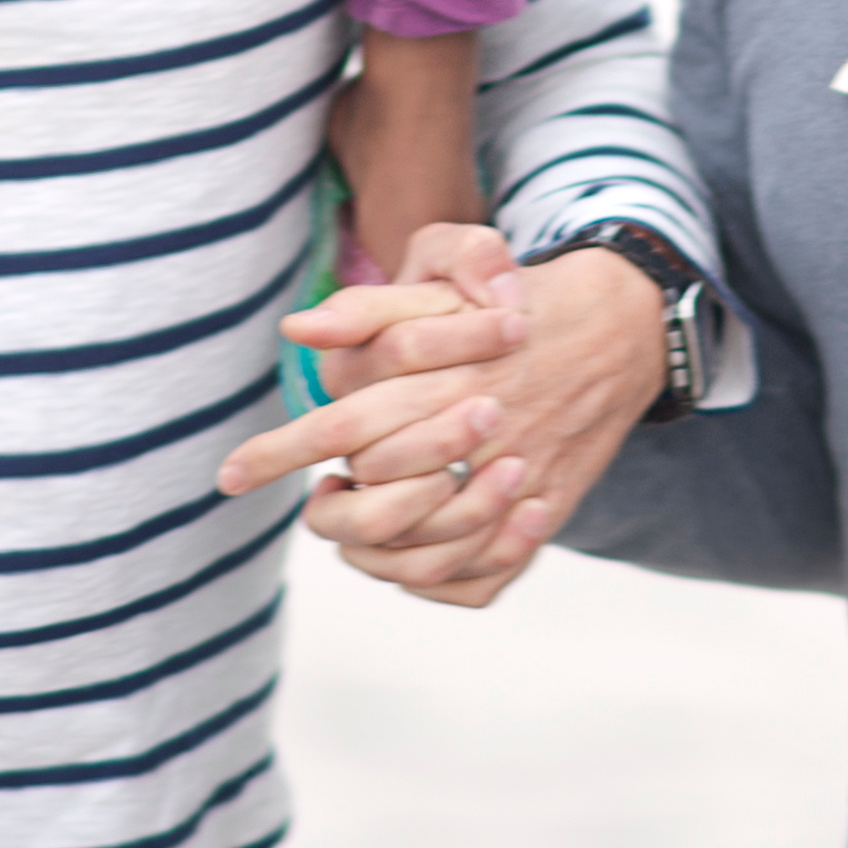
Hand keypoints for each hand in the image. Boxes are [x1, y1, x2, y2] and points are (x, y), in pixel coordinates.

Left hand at [218, 225, 667, 610]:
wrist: (618, 325)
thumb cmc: (509, 298)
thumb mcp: (443, 267)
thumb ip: (369, 304)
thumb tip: (298, 331)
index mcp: (444, 376)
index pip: (345, 423)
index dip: (280, 452)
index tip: (228, 475)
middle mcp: (479, 434)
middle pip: (377, 500)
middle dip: (328, 509)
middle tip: (316, 496)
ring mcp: (516, 481)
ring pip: (425, 551)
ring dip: (375, 550)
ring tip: (352, 529)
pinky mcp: (545, 512)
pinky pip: (480, 577)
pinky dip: (437, 580)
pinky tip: (411, 556)